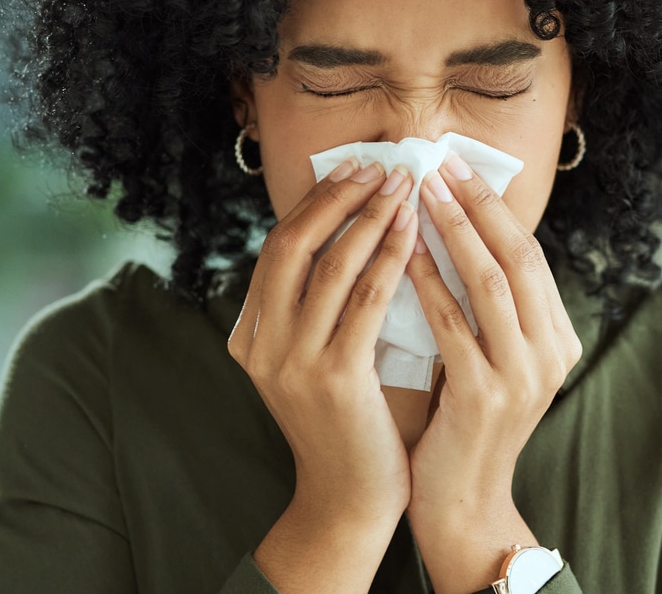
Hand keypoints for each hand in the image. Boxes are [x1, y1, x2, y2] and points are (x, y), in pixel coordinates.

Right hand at [227, 160, 418, 592]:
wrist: (349, 497)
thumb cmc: (346, 420)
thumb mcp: (316, 356)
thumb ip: (321, 304)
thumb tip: (354, 227)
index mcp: (249, 334)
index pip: (277, 248)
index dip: (316, 203)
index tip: (354, 169)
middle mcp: (259, 344)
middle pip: (290, 246)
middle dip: (337, 198)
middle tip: (378, 166)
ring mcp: (290, 362)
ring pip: (328, 267)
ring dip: (369, 219)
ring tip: (403, 187)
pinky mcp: (332, 379)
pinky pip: (364, 301)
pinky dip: (389, 259)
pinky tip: (412, 234)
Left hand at [405, 153, 582, 592]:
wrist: (463, 503)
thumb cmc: (465, 422)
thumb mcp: (492, 358)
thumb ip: (487, 307)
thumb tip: (456, 230)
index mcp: (559, 338)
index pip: (530, 255)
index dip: (494, 207)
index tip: (458, 167)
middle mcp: (552, 353)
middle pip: (518, 257)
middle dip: (477, 203)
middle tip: (439, 161)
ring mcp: (523, 377)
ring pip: (490, 282)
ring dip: (452, 230)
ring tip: (419, 191)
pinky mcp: (484, 396)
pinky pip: (453, 324)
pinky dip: (428, 282)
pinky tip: (401, 252)